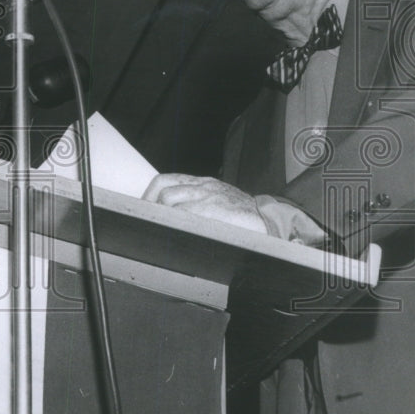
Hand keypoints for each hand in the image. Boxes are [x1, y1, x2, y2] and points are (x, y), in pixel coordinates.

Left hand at [142, 174, 268, 234]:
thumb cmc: (244, 215)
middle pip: (163, 189)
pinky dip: (175, 221)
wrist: (270, 220)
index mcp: (203, 183)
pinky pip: (185, 212)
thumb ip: (197, 204)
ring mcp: (209, 196)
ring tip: (160, 230)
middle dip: (150, 207)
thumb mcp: (218, 201)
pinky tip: (174, 232)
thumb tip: (172, 217)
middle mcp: (203, 186)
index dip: (149, 195)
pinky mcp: (214, 208)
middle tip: (148, 223)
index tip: (144, 210)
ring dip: (161, 215)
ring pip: (170, 199)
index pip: (165, 180)